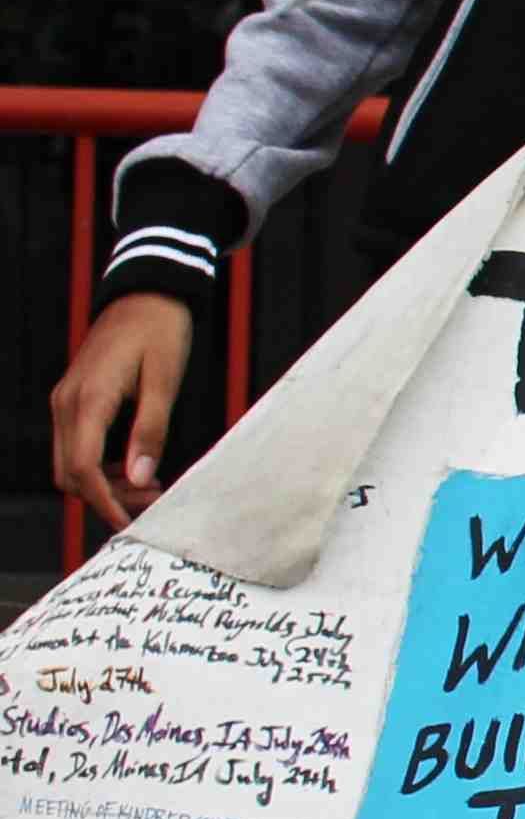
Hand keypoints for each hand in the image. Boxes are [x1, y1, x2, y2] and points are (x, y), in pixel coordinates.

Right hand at [50, 293, 193, 534]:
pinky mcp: (74, 398)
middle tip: (152, 500)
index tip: (129, 523)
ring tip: (149, 486)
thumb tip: (138, 478)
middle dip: (106, 496)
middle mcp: (66, 402)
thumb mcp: (165, 382)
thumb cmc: (161, 333)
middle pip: (69, 471)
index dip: (103, 501)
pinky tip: (134, 466)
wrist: (146, 294)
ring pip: (69, 461)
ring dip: (103, 482)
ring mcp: (66, 400)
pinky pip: (75, 444)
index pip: (81, 467)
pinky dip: (99, 464)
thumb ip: (151, 431)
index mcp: (88, 399)